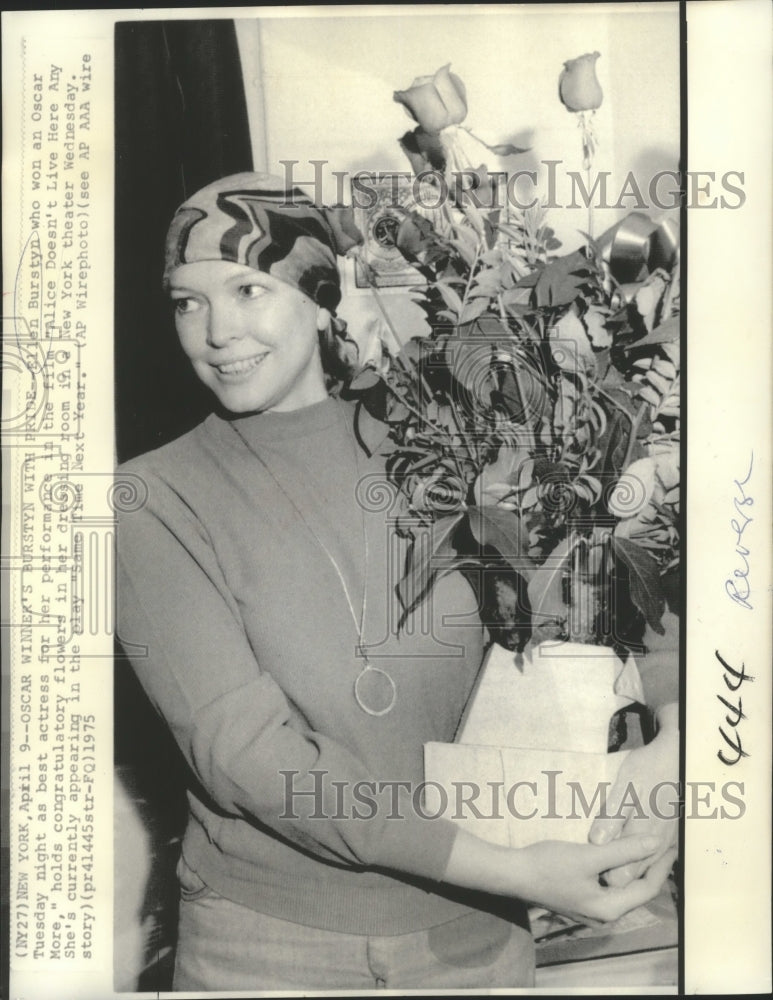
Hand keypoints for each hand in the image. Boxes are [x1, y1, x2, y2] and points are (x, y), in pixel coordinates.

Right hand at [515, 834, 674, 924]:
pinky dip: (619, 868)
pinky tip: (619, 853)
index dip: (661, 865)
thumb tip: (655, 842)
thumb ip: (624, 850)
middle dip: (650, 866)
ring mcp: (592, 909)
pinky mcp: (582, 898)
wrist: (514, 874)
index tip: (672, 845)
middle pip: (637, 890)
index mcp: (610, 908)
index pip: (647, 888)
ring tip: (645, 844)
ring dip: (635, 866)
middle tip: (661, 843)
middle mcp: (604, 914)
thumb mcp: (589, 855)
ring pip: (623, 887)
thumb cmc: (549, 865)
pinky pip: (610, 885)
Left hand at [589, 710, 678, 887]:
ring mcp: (664, 844)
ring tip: (604, 851)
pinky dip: (637, 858)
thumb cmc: (647, 769)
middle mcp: (655, 847)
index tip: (587, 862)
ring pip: (641, 871)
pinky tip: (623, 844)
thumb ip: (611, 816)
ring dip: (624, 866)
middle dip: (611, 873)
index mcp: (641, 836)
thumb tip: (596, 842)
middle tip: (592, 858)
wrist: (675, 758)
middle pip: (630, 879)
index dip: (602, 874)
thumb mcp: (624, 787)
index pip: (620, 878)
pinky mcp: (668, 838)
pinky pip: (652, 861)